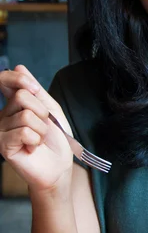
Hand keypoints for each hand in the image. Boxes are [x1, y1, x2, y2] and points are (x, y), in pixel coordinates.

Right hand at [0, 65, 72, 191]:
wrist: (58, 165)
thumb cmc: (55, 139)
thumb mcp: (50, 108)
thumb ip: (35, 89)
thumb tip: (19, 67)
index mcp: (13, 104)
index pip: (5, 80)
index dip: (18, 78)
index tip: (34, 89)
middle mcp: (3, 115)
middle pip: (23, 96)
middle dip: (42, 111)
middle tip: (43, 126)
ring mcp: (1, 130)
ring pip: (26, 115)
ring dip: (41, 128)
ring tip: (39, 139)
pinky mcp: (2, 145)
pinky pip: (24, 131)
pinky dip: (36, 139)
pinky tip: (33, 147)